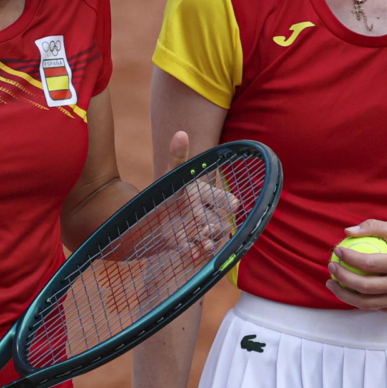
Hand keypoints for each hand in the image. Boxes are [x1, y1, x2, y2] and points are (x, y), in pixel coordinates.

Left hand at [166, 132, 239, 260]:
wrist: (152, 214)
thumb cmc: (167, 190)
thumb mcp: (171, 175)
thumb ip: (177, 156)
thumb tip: (181, 133)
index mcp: (204, 194)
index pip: (219, 197)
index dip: (226, 200)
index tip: (234, 204)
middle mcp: (205, 212)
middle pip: (216, 219)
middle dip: (215, 223)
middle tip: (210, 226)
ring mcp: (198, 228)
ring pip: (209, 235)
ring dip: (208, 239)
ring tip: (204, 243)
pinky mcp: (188, 242)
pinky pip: (195, 248)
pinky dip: (194, 251)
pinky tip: (191, 253)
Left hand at [324, 220, 386, 314]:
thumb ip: (373, 226)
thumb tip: (348, 231)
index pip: (369, 263)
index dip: (349, 257)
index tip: (337, 250)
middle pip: (365, 287)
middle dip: (342, 277)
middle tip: (331, 267)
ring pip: (366, 303)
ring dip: (343, 294)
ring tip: (331, 283)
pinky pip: (373, 307)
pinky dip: (357, 300)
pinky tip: (346, 290)